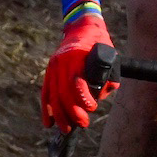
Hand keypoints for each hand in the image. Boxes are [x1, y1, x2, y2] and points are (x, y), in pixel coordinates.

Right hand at [41, 14, 115, 131]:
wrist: (81, 27)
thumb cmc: (99, 43)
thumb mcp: (110, 56)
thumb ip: (108, 77)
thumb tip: (100, 96)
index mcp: (75, 57)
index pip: (75, 82)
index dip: (82, 99)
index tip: (92, 107)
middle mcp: (60, 62)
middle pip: (62, 92)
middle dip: (71, 112)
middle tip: (83, 123)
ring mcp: (52, 66)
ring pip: (52, 95)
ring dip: (59, 115)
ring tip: (66, 129)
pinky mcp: (49, 71)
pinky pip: (46, 92)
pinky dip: (47, 108)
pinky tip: (48, 122)